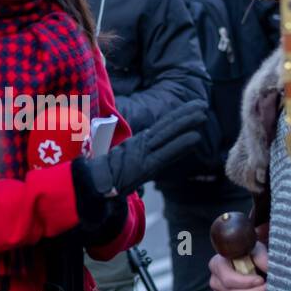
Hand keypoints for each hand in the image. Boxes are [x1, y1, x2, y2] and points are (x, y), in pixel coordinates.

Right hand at [86, 101, 207, 198]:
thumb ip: (127, 159)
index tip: (190, 111)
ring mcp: (142, 154)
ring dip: (186, 123)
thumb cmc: (98, 178)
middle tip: (202, 104)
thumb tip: (130, 159)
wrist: (88, 187)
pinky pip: (165, 154)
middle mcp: (141, 148)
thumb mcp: (115, 165)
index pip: (160, 130)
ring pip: (167, 135)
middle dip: (185, 116)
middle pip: (166, 128)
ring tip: (202, 112)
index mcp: (136, 146)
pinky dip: (180, 145)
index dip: (176, 119)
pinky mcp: (144, 165)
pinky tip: (195, 137)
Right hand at [208, 243, 268, 290]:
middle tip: (270, 289)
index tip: (261, 280)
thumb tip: (269, 269)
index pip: (228, 280)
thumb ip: (262, 258)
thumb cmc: (251, 254)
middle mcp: (215, 281)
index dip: (247, 283)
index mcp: (217, 265)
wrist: (249, 262)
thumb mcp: (256, 250)